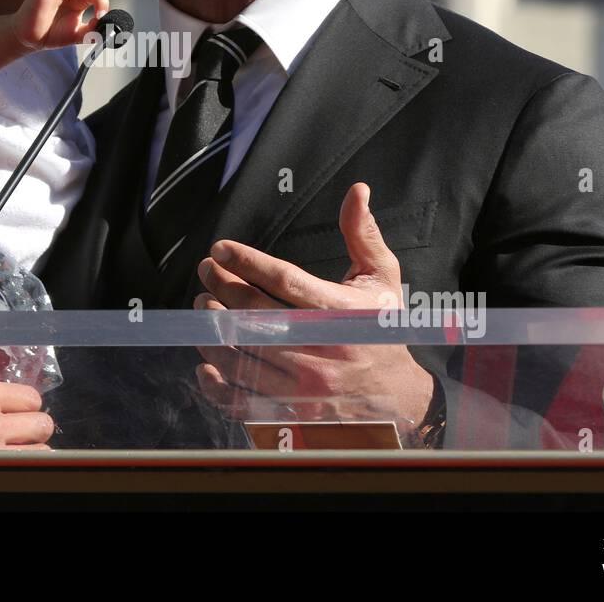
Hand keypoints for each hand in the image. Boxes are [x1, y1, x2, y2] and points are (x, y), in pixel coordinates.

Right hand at [0, 273, 55, 449]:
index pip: (31, 397)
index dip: (18, 400)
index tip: (1, 404)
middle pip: (41, 424)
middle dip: (27, 424)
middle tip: (6, 424)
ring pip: (40, 450)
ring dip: (27, 446)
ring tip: (5, 444)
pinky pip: (29, 470)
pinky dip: (23, 464)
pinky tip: (3, 460)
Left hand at [192, 183, 435, 438]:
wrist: (400, 397)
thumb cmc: (383, 329)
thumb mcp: (382, 278)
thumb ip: (362, 234)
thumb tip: (357, 190)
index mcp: (341, 313)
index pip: (283, 281)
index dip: (246, 262)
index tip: (220, 249)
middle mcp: (320, 350)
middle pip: (254, 314)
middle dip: (221, 287)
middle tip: (206, 271)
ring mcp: (303, 386)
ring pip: (241, 353)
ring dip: (213, 326)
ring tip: (203, 304)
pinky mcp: (291, 413)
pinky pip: (241, 398)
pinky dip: (216, 381)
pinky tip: (206, 359)